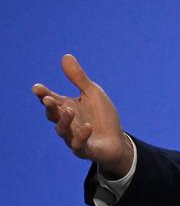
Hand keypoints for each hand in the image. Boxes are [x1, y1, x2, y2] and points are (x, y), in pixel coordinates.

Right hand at [32, 54, 133, 177]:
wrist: (117, 140)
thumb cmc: (102, 115)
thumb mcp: (93, 92)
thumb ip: (78, 78)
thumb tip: (65, 56)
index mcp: (67, 107)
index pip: (52, 100)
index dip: (43, 94)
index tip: (37, 87)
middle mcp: (67, 123)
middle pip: (53, 116)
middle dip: (50, 108)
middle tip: (48, 99)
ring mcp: (74, 137)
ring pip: (63, 131)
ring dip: (65, 121)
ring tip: (69, 110)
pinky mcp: (85, 149)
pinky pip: (79, 145)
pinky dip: (81, 136)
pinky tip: (88, 127)